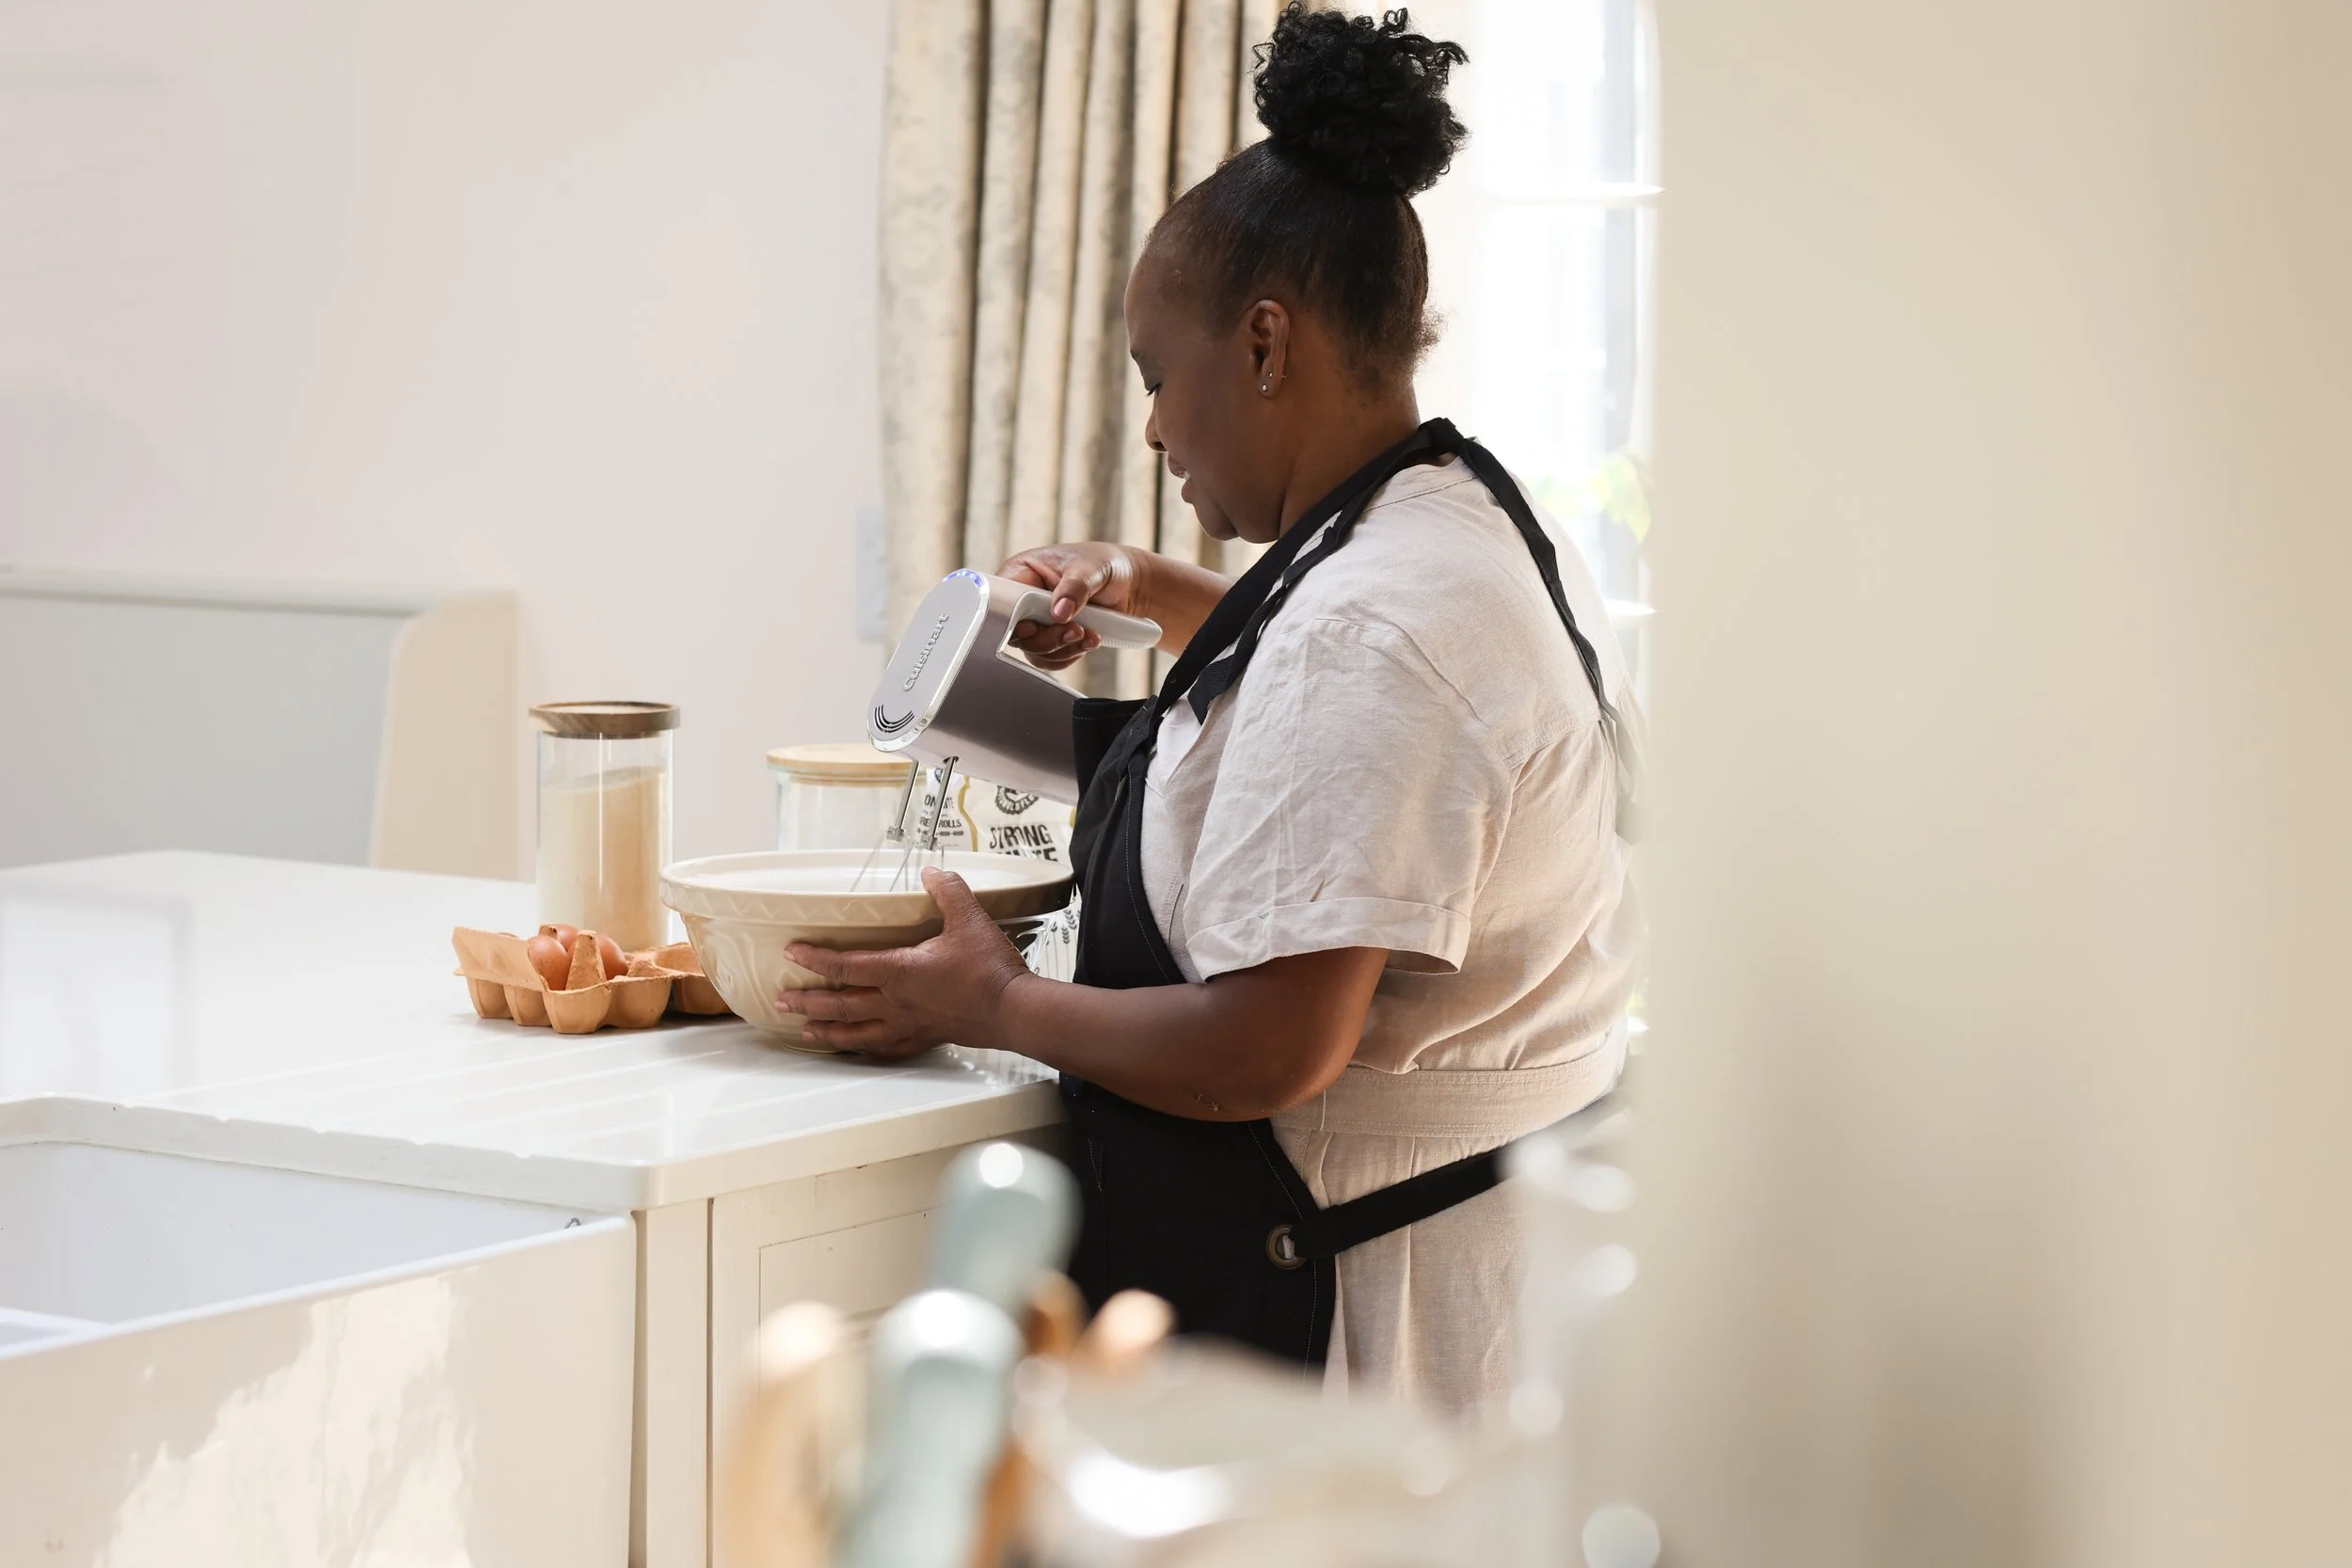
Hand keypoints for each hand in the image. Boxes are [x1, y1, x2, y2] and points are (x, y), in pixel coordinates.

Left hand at [777, 868, 1034, 1057]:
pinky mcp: (926, 1038)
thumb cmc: (990, 970)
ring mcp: (909, 1025)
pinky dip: (865, 1048)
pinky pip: (886, 1047)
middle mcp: (896, 1003)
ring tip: (806, 1032)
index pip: (845, 965)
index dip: (815, 958)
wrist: (1014, 1011)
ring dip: (828, 1032)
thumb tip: (931, 871)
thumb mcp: (969, 919)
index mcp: (899, 971)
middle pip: (840, 1005)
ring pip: (857, 1033)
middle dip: (808, 1001)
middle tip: (783, 999)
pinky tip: (859, 1049)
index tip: (791, 952)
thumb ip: (947, 891)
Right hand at [1001, 541, 1144, 670]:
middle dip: (1048, 637)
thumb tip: (1059, 611)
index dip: (1013, 618)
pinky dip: (1070, 655)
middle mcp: (1024, 598)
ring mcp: (1037, 620)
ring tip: (1088, 633)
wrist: (1129, 584)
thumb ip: (1075, 587)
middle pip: (1016, 632)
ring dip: (1063, 648)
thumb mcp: (1091, 568)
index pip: (1001, 599)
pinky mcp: (1052, 637)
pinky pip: (1050, 659)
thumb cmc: (1105, 564)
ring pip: (1034, 650)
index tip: (1035, 625)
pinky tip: (1089, 640)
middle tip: (1074, 629)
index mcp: (1022, 572)